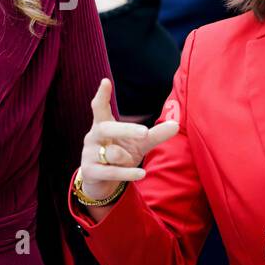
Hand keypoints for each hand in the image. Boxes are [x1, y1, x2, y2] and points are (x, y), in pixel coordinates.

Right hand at [78, 78, 178, 203]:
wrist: (102, 183)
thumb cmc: (120, 156)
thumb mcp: (139, 144)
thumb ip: (155, 135)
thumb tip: (176, 124)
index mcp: (103, 125)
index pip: (99, 108)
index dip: (102, 95)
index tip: (106, 81)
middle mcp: (93, 137)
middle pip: (106, 128)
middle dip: (126, 130)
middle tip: (144, 132)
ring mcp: (88, 154)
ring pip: (112, 154)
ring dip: (126, 159)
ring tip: (128, 161)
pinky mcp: (89, 171)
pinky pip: (111, 171)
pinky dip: (128, 173)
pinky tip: (141, 174)